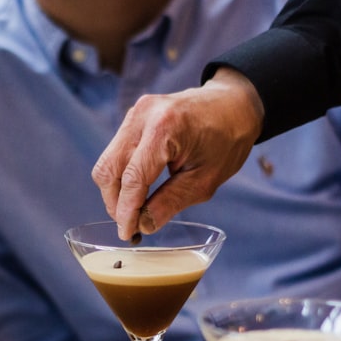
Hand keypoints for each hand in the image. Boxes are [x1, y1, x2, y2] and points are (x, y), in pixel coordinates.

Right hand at [92, 67, 263, 239]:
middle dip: (114, 202)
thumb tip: (143, 225)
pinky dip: (121, 175)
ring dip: (115, 190)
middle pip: (109, 168)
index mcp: (164, 128)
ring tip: (133, 210)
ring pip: (108, 161)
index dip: (126, 211)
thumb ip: (170, 202)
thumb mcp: (204, 180)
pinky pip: (116, 152)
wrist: (233, 106)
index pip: (133, 178)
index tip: (126, 234)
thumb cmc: (226, 140)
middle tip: (129, 225)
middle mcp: (143, 116)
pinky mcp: (134, 117)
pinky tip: (137, 191)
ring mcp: (136, 113)